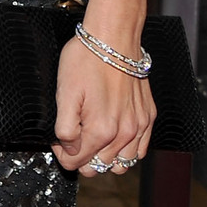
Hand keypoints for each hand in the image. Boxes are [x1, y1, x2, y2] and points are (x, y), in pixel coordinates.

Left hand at [52, 31, 154, 175]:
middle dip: (81, 157)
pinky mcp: (148, 117)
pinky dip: (125, 151)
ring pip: (120, 164)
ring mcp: (139, 126)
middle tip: (72, 139)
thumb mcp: (64, 93)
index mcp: (101, 130)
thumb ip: (65, 128)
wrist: (113, 39)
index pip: (77, 163)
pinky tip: (113, 138)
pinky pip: (140, 150)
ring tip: (92, 141)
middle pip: (98, 167)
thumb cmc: (87, 61)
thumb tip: (67, 149)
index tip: (58, 142)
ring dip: (104, 158)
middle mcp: (124, 133)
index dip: (63, 155)